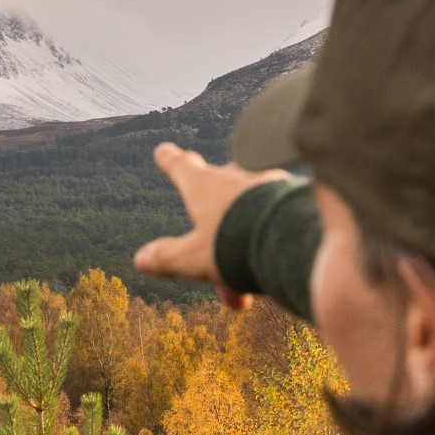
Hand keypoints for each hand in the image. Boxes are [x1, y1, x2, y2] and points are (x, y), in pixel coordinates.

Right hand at [132, 141, 287, 311]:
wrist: (294, 238)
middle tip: (216, 264)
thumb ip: (167, 258)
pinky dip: (268, 239)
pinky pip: (274, 216)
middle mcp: (236, 176)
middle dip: (215, 227)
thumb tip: (141, 260)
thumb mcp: (194, 258)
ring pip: (248, 211)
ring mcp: (268, 183)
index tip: (164, 152)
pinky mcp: (294, 196)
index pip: (182, 167)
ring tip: (252, 282)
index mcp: (204, 185)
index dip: (171, 162)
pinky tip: (276, 264)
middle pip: (218, 193)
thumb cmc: (237, 243)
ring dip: (244, 241)